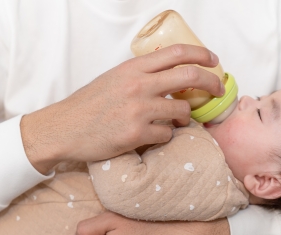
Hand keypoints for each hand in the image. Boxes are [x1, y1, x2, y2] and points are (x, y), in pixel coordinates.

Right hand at [21, 44, 224, 172]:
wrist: (63, 128)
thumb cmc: (87, 106)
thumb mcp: (113, 79)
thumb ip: (140, 76)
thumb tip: (170, 78)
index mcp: (133, 68)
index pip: (177, 52)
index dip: (202, 55)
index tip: (214, 61)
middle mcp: (138, 85)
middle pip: (190, 77)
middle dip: (211, 83)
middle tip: (217, 90)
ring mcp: (138, 109)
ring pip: (182, 110)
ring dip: (184, 117)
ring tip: (174, 120)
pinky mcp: (136, 133)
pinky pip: (167, 134)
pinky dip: (165, 136)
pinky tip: (153, 136)